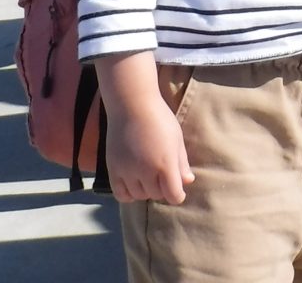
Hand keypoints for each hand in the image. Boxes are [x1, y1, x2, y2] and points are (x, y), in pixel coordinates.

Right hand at [99, 53, 194, 204]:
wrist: (131, 105)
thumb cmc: (159, 118)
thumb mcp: (176, 139)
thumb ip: (181, 163)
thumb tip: (188, 182)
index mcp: (166, 164)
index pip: (174, 196)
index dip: (177, 195)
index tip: (177, 190)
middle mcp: (146, 171)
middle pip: (156, 195)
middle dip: (161, 189)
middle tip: (161, 176)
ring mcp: (127, 171)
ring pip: (139, 196)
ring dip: (145, 190)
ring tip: (147, 176)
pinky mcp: (113, 169)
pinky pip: (121, 194)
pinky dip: (128, 194)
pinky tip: (133, 183)